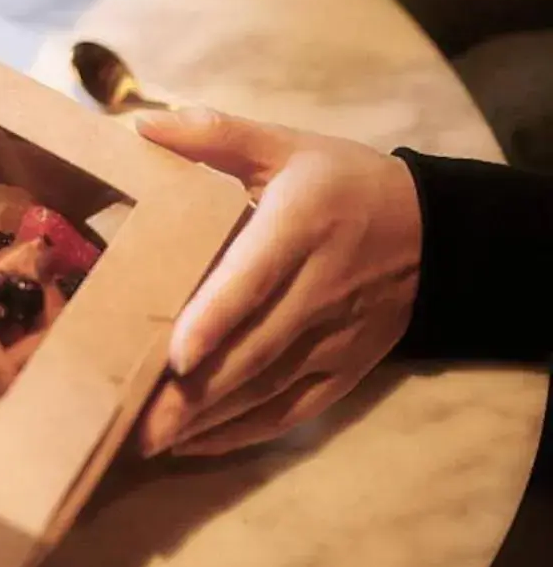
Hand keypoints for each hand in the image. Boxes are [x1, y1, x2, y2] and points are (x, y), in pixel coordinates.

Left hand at [135, 108, 421, 457]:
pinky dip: (245, 432)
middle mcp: (320, 290)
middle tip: (132, 420)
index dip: (215, 321)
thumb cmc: (341, 182)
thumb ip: (214, 134)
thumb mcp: (286, 145)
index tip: (176, 356)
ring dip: (209, 419)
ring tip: (148, 440)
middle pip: (253, 350)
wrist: (435, 229)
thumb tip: (140, 123)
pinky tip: (196, 443)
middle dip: (194, 391)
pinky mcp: (346, 369)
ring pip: (268, 389)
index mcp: (300, 227)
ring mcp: (336, 338)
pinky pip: (293, 410)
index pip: (254, 280)